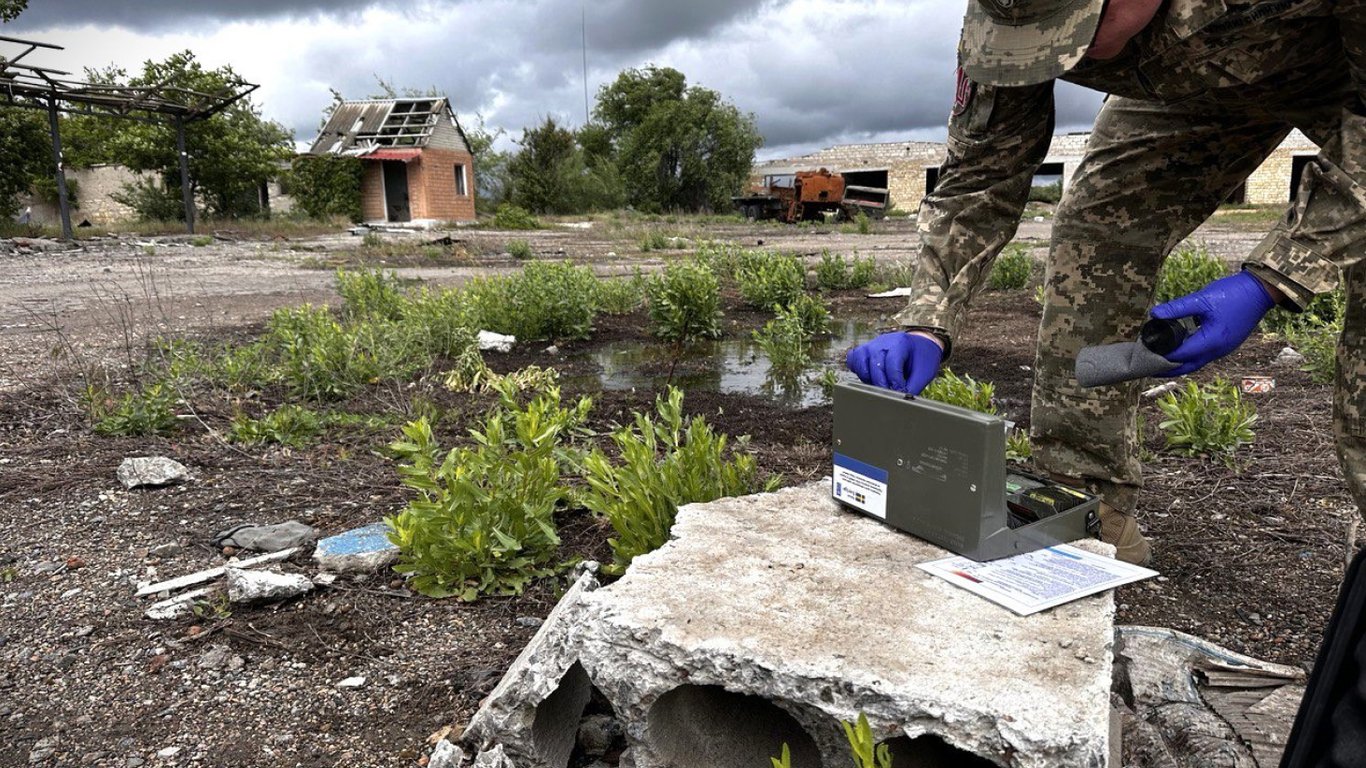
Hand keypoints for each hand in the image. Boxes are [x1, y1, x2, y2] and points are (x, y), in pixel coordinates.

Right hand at [846, 331, 943, 394]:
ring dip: (869, 379)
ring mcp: (870, 345)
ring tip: (880, 387)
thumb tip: (902, 402)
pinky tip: (869, 378)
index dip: (895, 382)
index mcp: (900, 343)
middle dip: (882, 385)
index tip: (899, 394)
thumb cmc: (922, 358)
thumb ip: (913, 386)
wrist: (918, 344)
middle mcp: (882, 342)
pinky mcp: (863, 351)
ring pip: (860, 363)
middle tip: (890, 396)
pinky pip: (853, 360)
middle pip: (875, 365)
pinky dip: (858, 370)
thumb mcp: (924, 372)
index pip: (892, 364)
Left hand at [1150, 271, 1275, 376]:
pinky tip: (1179, 349)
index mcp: (1211, 341)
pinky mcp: (1226, 344)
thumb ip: (1177, 308)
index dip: (1161, 356)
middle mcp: (1218, 350)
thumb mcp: (1202, 299)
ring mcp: (1224, 349)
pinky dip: (1190, 356)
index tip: (1144, 353)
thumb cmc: (1233, 294)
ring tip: (1159, 359)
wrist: (1260, 291)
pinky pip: (1204, 355)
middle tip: (1148, 367)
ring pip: (1196, 362)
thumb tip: (1154, 314)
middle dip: (1167, 369)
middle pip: (1187, 366)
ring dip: (1178, 363)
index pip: (1180, 355)